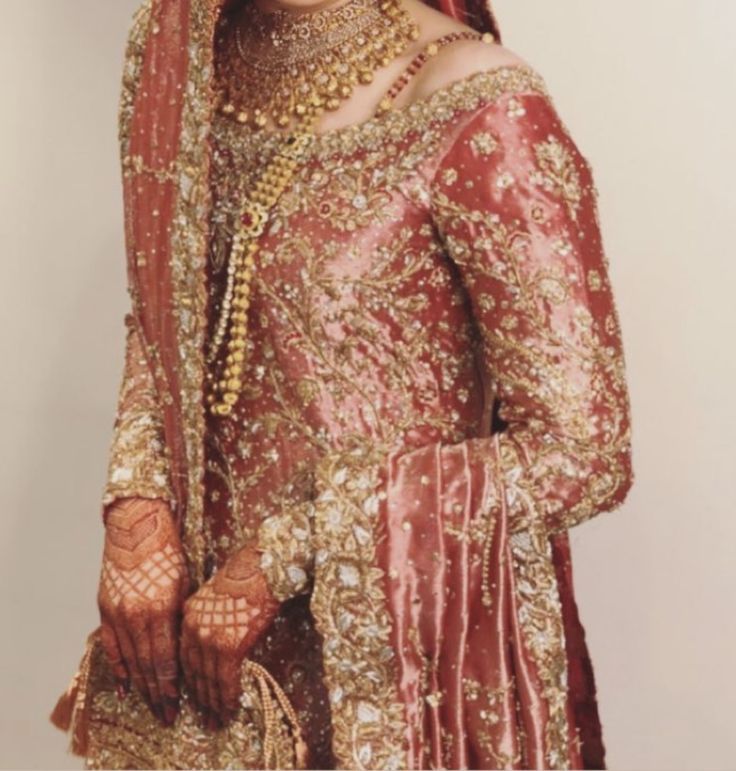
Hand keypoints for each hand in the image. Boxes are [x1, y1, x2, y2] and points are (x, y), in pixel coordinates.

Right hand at [97, 497, 189, 725]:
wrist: (137, 525)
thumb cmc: (170, 552)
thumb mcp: (184, 585)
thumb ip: (181, 619)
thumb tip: (184, 652)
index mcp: (161, 609)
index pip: (165, 660)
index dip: (171, 686)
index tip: (179, 706)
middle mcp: (136, 615)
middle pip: (147, 666)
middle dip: (158, 694)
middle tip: (167, 716)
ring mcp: (117, 613)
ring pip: (130, 660)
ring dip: (140, 686)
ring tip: (151, 707)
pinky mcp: (105, 607)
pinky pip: (111, 646)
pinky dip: (118, 668)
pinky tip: (123, 687)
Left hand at [180, 545, 279, 727]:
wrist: (261, 566)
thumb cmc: (246, 575)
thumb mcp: (216, 595)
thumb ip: (208, 619)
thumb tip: (217, 643)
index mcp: (188, 616)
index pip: (184, 657)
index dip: (190, 681)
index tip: (194, 698)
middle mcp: (194, 630)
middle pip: (193, 672)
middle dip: (199, 699)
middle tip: (204, 719)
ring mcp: (210, 639)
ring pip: (208, 680)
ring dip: (213, 704)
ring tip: (216, 722)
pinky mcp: (229, 646)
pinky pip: (226, 680)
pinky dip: (228, 698)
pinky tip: (230, 710)